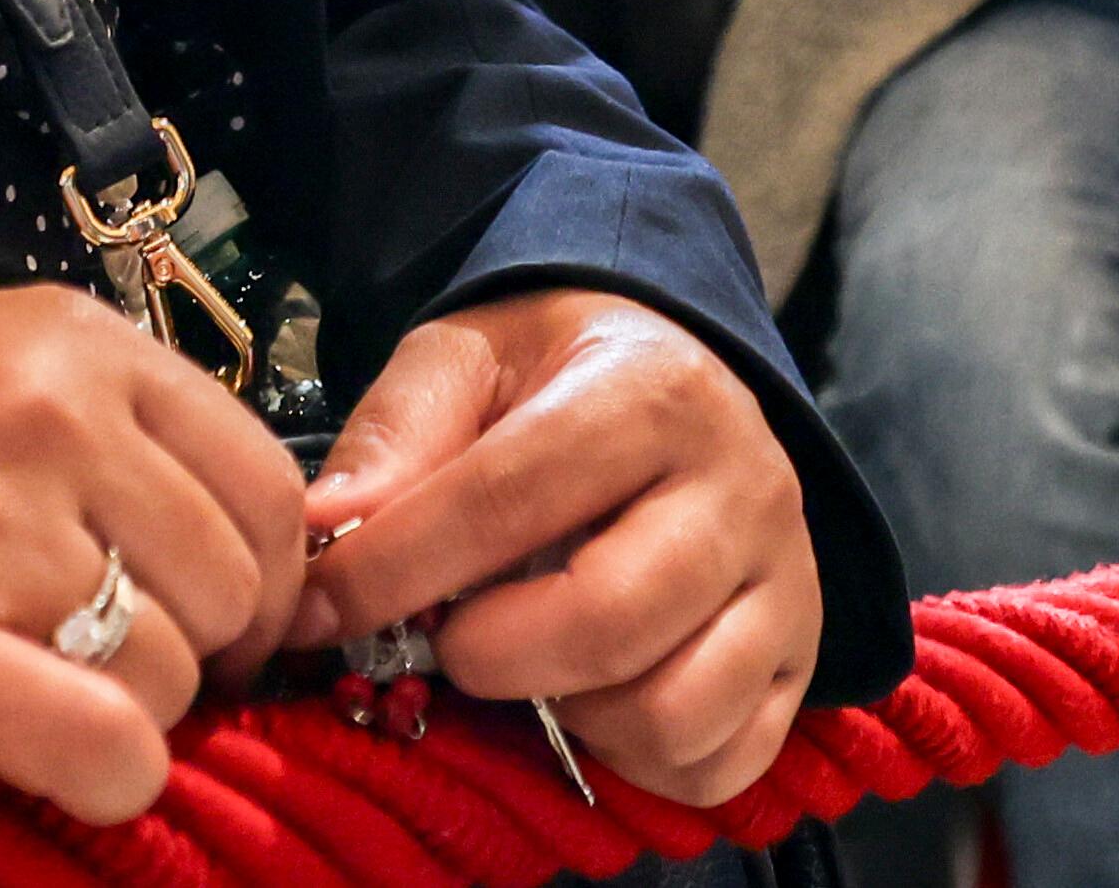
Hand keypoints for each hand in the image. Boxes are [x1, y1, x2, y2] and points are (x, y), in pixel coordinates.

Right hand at [0, 285, 302, 826]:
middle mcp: (52, 425)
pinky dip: (110, 777)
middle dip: (204, 649)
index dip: (258, 571)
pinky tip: (67, 767)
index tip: (211, 612)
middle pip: (235, 584)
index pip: (266, 481)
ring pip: (174, 673)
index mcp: (72, 346)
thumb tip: (210, 518)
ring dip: (139, 714)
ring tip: (56, 702)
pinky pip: (102, 745)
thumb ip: (93, 412)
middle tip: (130, 670)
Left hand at [292, 291, 818, 809]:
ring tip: (528, 659)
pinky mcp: (798, 661)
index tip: (320, 607)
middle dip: (488, 653)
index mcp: (654, 392)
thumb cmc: (559, 373)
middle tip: (444, 638)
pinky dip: (636, 761)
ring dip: (568, 715)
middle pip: (605, 622)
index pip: (508, 498)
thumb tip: (325, 529)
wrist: (677, 373)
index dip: (395, 568)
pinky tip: (591, 697)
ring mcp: (786, 583)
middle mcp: (744, 487)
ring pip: (670, 711)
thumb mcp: (468, 356)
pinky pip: (717, 763)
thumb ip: (397, 434)